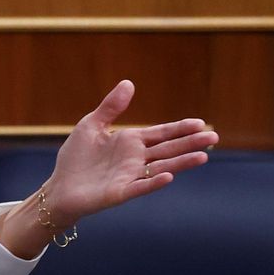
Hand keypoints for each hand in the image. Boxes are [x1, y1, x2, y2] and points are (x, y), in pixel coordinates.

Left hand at [0, 81, 216, 257]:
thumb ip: (110, 107)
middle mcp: (135, 159)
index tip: (201, 123)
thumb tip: (129, 82)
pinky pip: (140, 187)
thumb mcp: (91, 126)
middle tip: (214, 137)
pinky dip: (154, 182)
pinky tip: (169, 176)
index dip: (179, 129)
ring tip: (203, 156)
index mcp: (130, 142)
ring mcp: (130, 176)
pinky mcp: (120, 192)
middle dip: (190, 143)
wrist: (60, 186)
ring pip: (161, 167)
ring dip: (181, 162)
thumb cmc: (75, 158)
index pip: (161, 133)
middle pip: (168, 149)